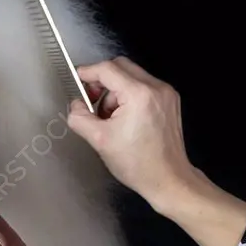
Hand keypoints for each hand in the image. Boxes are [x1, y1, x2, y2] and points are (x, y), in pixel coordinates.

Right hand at [67, 56, 198, 213]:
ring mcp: (166, 93)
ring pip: (132, 75)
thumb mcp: (99, 140)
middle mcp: (156, 88)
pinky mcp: (169, 101)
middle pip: (121, 66)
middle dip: (102, 81)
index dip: (88, 73)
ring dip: (115, 90)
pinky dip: (129, 95)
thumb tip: (76, 105)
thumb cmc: (139, 164)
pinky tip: (125, 118)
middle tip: (92, 101)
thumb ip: (80, 117)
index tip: (77, 80)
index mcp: (140, 95)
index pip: (107, 69)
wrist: (168, 179)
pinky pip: (143, 86)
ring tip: (111, 117)